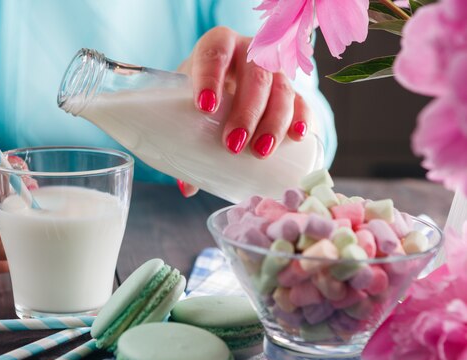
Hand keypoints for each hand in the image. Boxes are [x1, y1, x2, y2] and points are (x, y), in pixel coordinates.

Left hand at [176, 27, 311, 196]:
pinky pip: (302, 100)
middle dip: (246, 112)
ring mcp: (274, 70)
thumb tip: (187, 188)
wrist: (224, 81)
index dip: (210, 77)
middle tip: (233, 144)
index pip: (215, 53)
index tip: (204, 107)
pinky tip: (298, 136)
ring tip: (261, 152)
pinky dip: (303, 118)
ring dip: (273, 122)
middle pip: (255, 75)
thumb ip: (184, 140)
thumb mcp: (188, 104)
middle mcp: (250, 52)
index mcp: (218, 45)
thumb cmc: (203, 92)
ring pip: (281, 89)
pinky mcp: (292, 90)